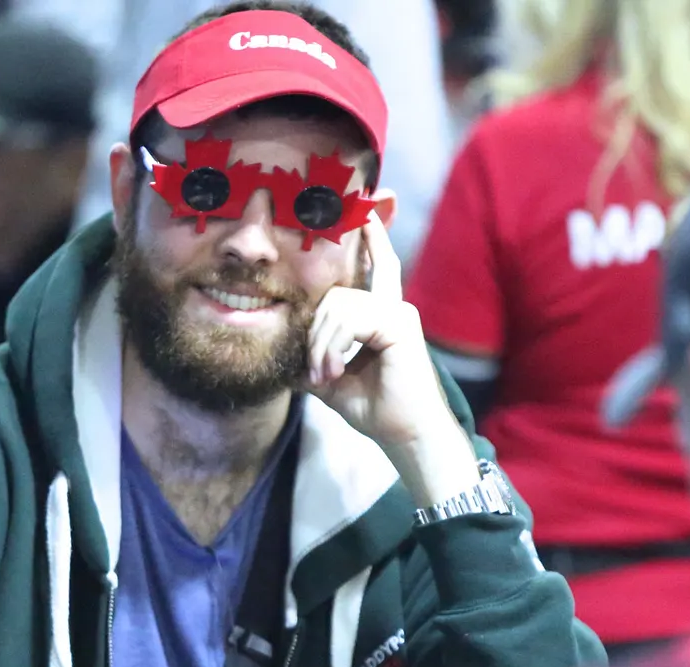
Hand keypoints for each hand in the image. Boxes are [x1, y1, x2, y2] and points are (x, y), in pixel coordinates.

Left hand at [306, 214, 479, 505]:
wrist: (406, 436)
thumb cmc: (376, 410)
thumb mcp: (332, 380)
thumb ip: (312, 357)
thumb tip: (283, 354)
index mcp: (381, 315)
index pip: (376, 266)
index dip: (371, 237)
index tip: (364, 209)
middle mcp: (394, 306)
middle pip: (335, 294)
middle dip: (315, 332)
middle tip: (315, 371)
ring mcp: (399, 312)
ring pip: (338, 306)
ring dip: (321, 345)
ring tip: (325, 376)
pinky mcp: (400, 324)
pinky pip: (351, 319)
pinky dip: (333, 347)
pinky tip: (334, 371)